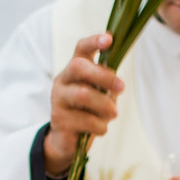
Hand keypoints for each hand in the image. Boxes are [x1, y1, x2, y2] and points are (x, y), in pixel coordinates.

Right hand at [44, 33, 124, 177]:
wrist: (68, 141)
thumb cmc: (88, 112)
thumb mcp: (100, 96)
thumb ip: (108, 87)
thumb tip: (117, 85)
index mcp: (75, 69)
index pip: (81, 49)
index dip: (94, 42)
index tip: (110, 39)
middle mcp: (63, 80)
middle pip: (79, 67)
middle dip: (103, 76)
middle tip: (122, 87)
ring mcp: (58, 99)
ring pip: (83, 94)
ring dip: (104, 105)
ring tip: (113, 113)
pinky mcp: (58, 119)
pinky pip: (85, 120)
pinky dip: (100, 126)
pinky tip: (101, 128)